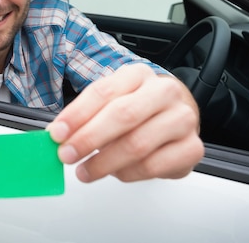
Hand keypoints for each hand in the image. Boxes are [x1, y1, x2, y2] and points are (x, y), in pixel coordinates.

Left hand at [47, 63, 203, 182]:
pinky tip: (116, 173)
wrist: (176, 114)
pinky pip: (154, 166)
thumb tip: (57, 136)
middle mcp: (164, 92)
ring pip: (138, 144)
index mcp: (138, 75)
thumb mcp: (110, 101)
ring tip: (85, 171)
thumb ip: (85, 116)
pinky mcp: (192, 148)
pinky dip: (129, 174)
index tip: (56, 133)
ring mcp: (182, 119)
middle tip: (67, 155)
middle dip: (89, 139)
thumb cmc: (137, 107)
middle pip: (123, 115)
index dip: (76, 115)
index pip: (103, 92)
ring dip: (104, 163)